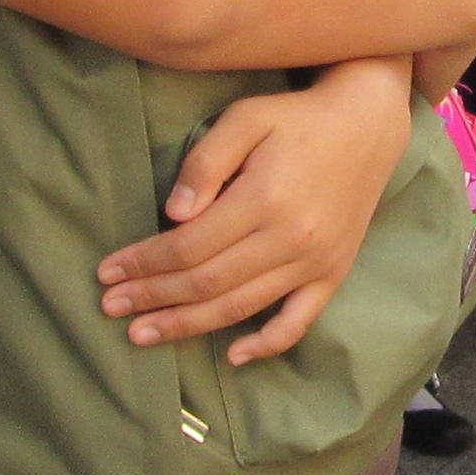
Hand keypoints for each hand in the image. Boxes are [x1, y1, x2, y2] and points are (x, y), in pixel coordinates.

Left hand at [100, 63, 416, 361]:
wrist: (368, 123)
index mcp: (265, 198)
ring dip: (188, 325)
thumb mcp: (245, 118)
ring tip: (144, 333)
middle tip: (110, 307)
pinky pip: (299, 321)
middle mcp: (291, 238)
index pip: (188, 246)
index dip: (144, 262)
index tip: (107, 271)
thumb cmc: (297, 117)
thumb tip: (172, 215)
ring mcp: (315, 262)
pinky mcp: (333, 273)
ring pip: (241, 307)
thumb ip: (205, 162)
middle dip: (153, 298)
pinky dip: (266, 344)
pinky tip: (232, 356)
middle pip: (207, 282)